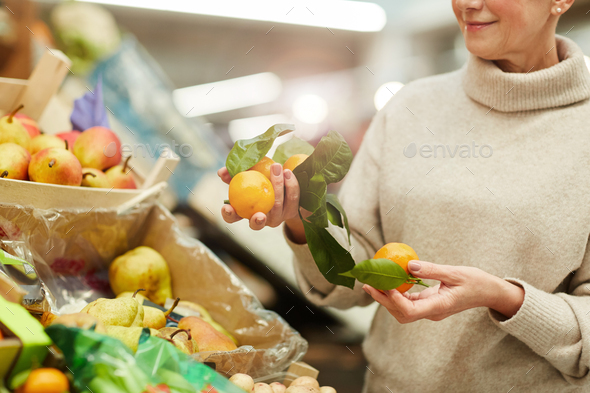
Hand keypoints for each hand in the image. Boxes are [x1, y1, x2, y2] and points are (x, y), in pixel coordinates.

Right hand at [217, 163, 300, 230]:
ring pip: (277, 205)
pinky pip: (292, 198)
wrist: (286, 183)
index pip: (233, 218)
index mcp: (246, 211)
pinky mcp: (292, 211)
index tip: (227, 207)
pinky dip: (291, 184)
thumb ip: (233, 174)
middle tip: (258, 212)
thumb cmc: (261, 178)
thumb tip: (221, 172)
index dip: (229, 215)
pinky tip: (288, 172)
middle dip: (257, 219)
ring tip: (276, 167)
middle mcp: (262, 218)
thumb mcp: (247, 174)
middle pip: (257, 222)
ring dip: (277, 185)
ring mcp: (278, 217)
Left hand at [363, 260, 524, 322]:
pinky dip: (396, 292)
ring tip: (371, 283)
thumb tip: (409, 265)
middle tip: (367, 284)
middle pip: (401, 313)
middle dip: (383, 300)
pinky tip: (387, 281)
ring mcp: (429, 310)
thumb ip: (432, 270)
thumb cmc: (476, 282)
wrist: (489, 293)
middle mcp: (431, 312)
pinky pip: (408, 301)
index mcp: (439, 307)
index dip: (394, 301)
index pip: (410, 311)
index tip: (384, 286)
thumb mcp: (455, 272)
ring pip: (402, 309)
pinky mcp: (428, 303)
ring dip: (386, 297)